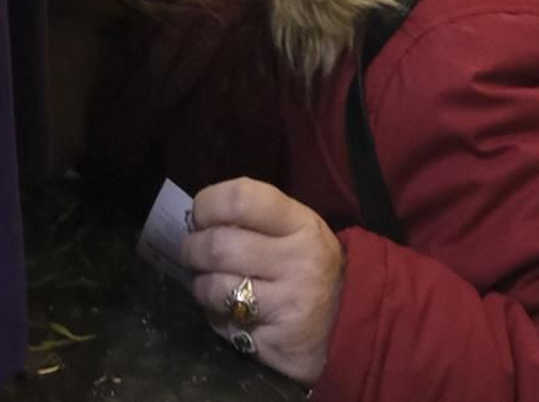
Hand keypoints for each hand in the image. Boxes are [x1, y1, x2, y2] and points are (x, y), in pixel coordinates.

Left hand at [180, 176, 344, 386]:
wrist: (348, 328)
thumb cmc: (311, 269)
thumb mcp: (298, 232)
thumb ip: (257, 220)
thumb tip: (199, 216)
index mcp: (302, 224)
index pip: (242, 198)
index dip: (208, 203)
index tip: (198, 215)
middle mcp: (298, 261)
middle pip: (220, 245)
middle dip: (192, 248)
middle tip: (190, 252)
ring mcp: (287, 303)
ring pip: (216, 287)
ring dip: (199, 284)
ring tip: (204, 282)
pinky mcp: (274, 341)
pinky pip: (224, 322)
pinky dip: (213, 315)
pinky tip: (223, 310)